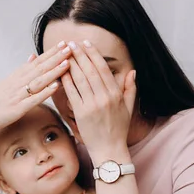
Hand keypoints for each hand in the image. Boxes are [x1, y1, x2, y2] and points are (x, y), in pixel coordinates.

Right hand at [0, 42, 71, 135]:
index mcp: (18, 76)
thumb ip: (23, 70)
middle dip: (56, 57)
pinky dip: (45, 92)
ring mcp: (18, 95)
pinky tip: (55, 86)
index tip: (64, 43)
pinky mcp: (18, 108)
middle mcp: (18, 82)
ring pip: (39, 81)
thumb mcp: (9, 81)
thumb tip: (33, 56)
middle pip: (40, 68)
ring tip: (67, 63)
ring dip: (53, 72)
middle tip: (70, 47)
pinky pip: (34, 99)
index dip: (51, 52)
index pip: (38, 61)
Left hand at [60, 41, 135, 157]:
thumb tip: (133, 72)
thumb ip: (130, 89)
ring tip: (64, 53)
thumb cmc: (118, 129)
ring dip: (71, 64)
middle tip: (72, 43)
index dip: (93, 54)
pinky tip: (60, 72)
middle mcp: (105, 97)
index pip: (103, 68)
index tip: (86, 43)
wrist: (109, 150)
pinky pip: (72, 93)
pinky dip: (66, 81)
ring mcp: (92, 105)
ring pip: (80, 79)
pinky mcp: (81, 114)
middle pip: (90, 70)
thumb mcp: (129, 108)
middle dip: (80, 55)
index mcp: (116, 94)